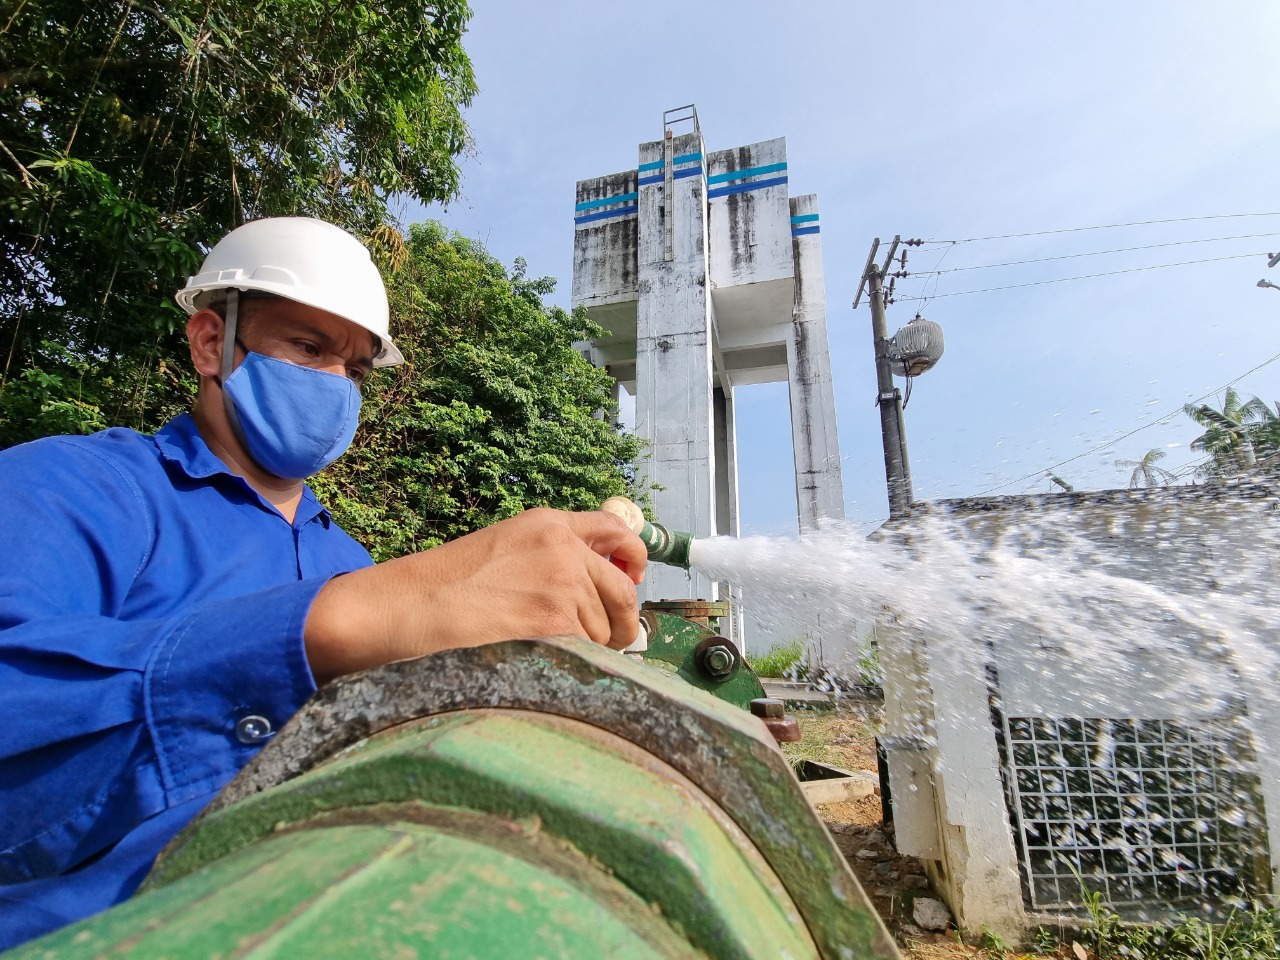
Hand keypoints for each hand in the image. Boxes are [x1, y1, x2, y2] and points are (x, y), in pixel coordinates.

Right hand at [304, 508, 646, 682]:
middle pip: (623, 592)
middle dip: (622, 621)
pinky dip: (577, 666)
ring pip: (606, 630)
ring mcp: (564, 587)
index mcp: (549, 524)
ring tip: (546, 652)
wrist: (407, 608)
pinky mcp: (557, 625)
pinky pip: (590, 654)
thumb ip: (552, 555)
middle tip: (610, 640)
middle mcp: (564, 549)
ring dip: (590, 648)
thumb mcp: (504, 548)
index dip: (633, 558)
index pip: (616, 530)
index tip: (632, 579)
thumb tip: (600, 587)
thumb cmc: (443, 587)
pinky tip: (544, 665)